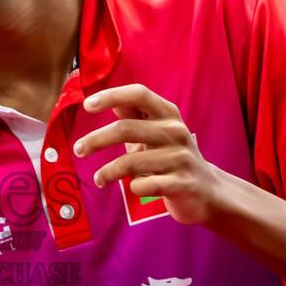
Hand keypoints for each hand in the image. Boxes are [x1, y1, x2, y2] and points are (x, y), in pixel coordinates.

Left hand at [73, 83, 223, 225]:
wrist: (207, 190)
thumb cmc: (171, 157)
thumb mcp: (155, 133)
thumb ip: (133, 117)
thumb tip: (107, 101)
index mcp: (168, 113)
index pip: (139, 94)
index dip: (112, 95)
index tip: (87, 105)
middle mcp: (176, 131)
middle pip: (126, 129)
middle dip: (96, 140)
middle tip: (78, 150)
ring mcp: (180, 157)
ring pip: (131, 162)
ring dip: (108, 172)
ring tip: (99, 179)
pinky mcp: (181, 182)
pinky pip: (144, 184)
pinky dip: (133, 187)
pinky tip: (133, 187)